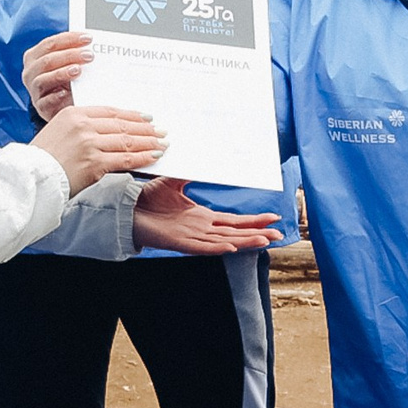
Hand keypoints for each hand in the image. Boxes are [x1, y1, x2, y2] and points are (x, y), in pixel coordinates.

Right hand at [23, 30, 94, 120]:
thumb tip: (92, 46)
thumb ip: (74, 54)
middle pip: (47, 60)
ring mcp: (34, 90)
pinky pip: (45, 102)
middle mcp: (30, 72)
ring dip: (61, 73)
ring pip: (43, 80)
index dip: (69, 39)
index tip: (88, 38)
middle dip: (69, 55)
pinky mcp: (41, 107)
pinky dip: (55, 97)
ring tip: (78, 70)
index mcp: (34, 56)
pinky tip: (66, 93)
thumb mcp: (66, 64)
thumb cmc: (65, 80)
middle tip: (89, 55)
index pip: (50, 44)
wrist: (61, 105)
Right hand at [31, 104, 164, 193]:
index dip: (131, 115)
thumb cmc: (44, 158)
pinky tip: (153, 157)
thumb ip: (81, 126)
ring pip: (126, 141)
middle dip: (145, 128)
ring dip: (148, 143)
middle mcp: (82, 125)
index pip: (110, 111)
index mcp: (73, 113)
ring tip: (162, 144)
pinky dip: (142, 158)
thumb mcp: (59, 131)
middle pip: (121, 125)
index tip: (146, 117)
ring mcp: (89, 144)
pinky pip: (125, 159)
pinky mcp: (94, 164)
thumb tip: (110, 129)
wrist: (31, 179)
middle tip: (161, 131)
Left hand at [133, 179, 278, 254]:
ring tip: (265, 241)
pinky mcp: (179, 242)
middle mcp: (201, 229)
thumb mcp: (174, 180)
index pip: (234, 221)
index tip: (273, 220)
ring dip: (245, 241)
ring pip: (225, 241)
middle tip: (279, 235)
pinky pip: (202, 246)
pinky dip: (217, 246)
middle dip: (258, 234)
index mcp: (202, 216)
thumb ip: (191, 172)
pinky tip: (232, 245)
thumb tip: (207, 161)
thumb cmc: (148, 198)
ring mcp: (192, 237)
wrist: (127, 209)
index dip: (254, 221)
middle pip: (236, 232)